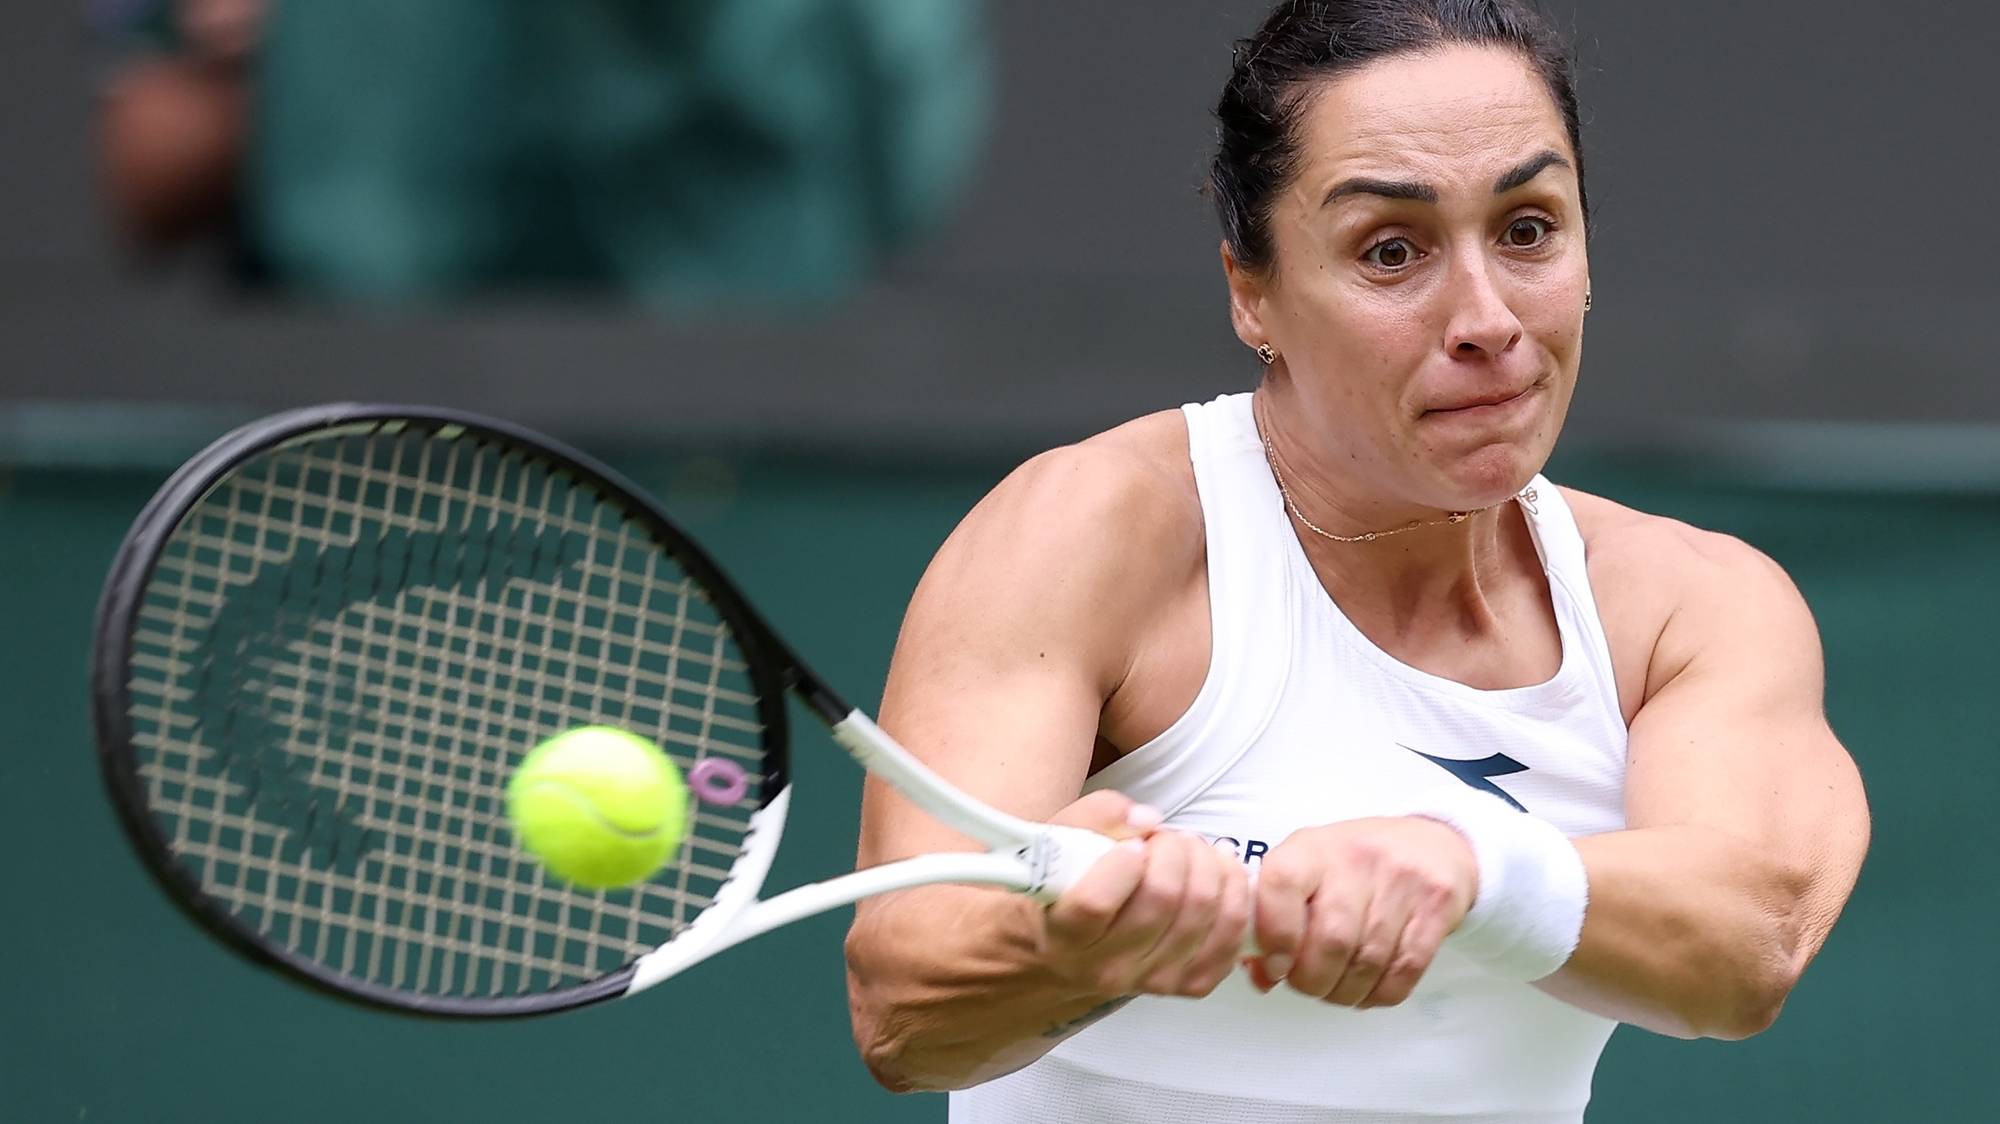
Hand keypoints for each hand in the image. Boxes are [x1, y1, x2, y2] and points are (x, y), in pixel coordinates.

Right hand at [1037, 791, 1251, 1000]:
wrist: (1074, 953)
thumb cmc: (1066, 891)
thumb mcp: (1061, 842)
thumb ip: (1097, 817)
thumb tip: (1147, 819)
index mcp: (1065, 935)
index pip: (1096, 903)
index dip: (1122, 864)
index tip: (1131, 845)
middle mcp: (1107, 968)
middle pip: (1162, 899)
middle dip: (1173, 850)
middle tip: (1165, 839)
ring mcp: (1152, 980)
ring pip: (1202, 912)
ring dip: (1208, 864)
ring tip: (1191, 849)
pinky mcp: (1189, 984)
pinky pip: (1231, 937)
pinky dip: (1234, 894)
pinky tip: (1220, 870)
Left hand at [1248, 817, 1476, 1007]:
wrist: (1432, 843)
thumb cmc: (1356, 862)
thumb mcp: (1309, 869)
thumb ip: (1276, 915)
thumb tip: (1260, 972)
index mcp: (1313, 848)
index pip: (1281, 884)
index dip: (1274, 936)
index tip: (1274, 965)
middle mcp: (1357, 859)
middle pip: (1331, 939)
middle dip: (1312, 980)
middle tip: (1307, 984)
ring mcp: (1401, 882)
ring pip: (1367, 961)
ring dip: (1345, 991)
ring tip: (1336, 989)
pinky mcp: (1436, 907)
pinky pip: (1405, 969)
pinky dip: (1379, 993)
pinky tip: (1367, 990)